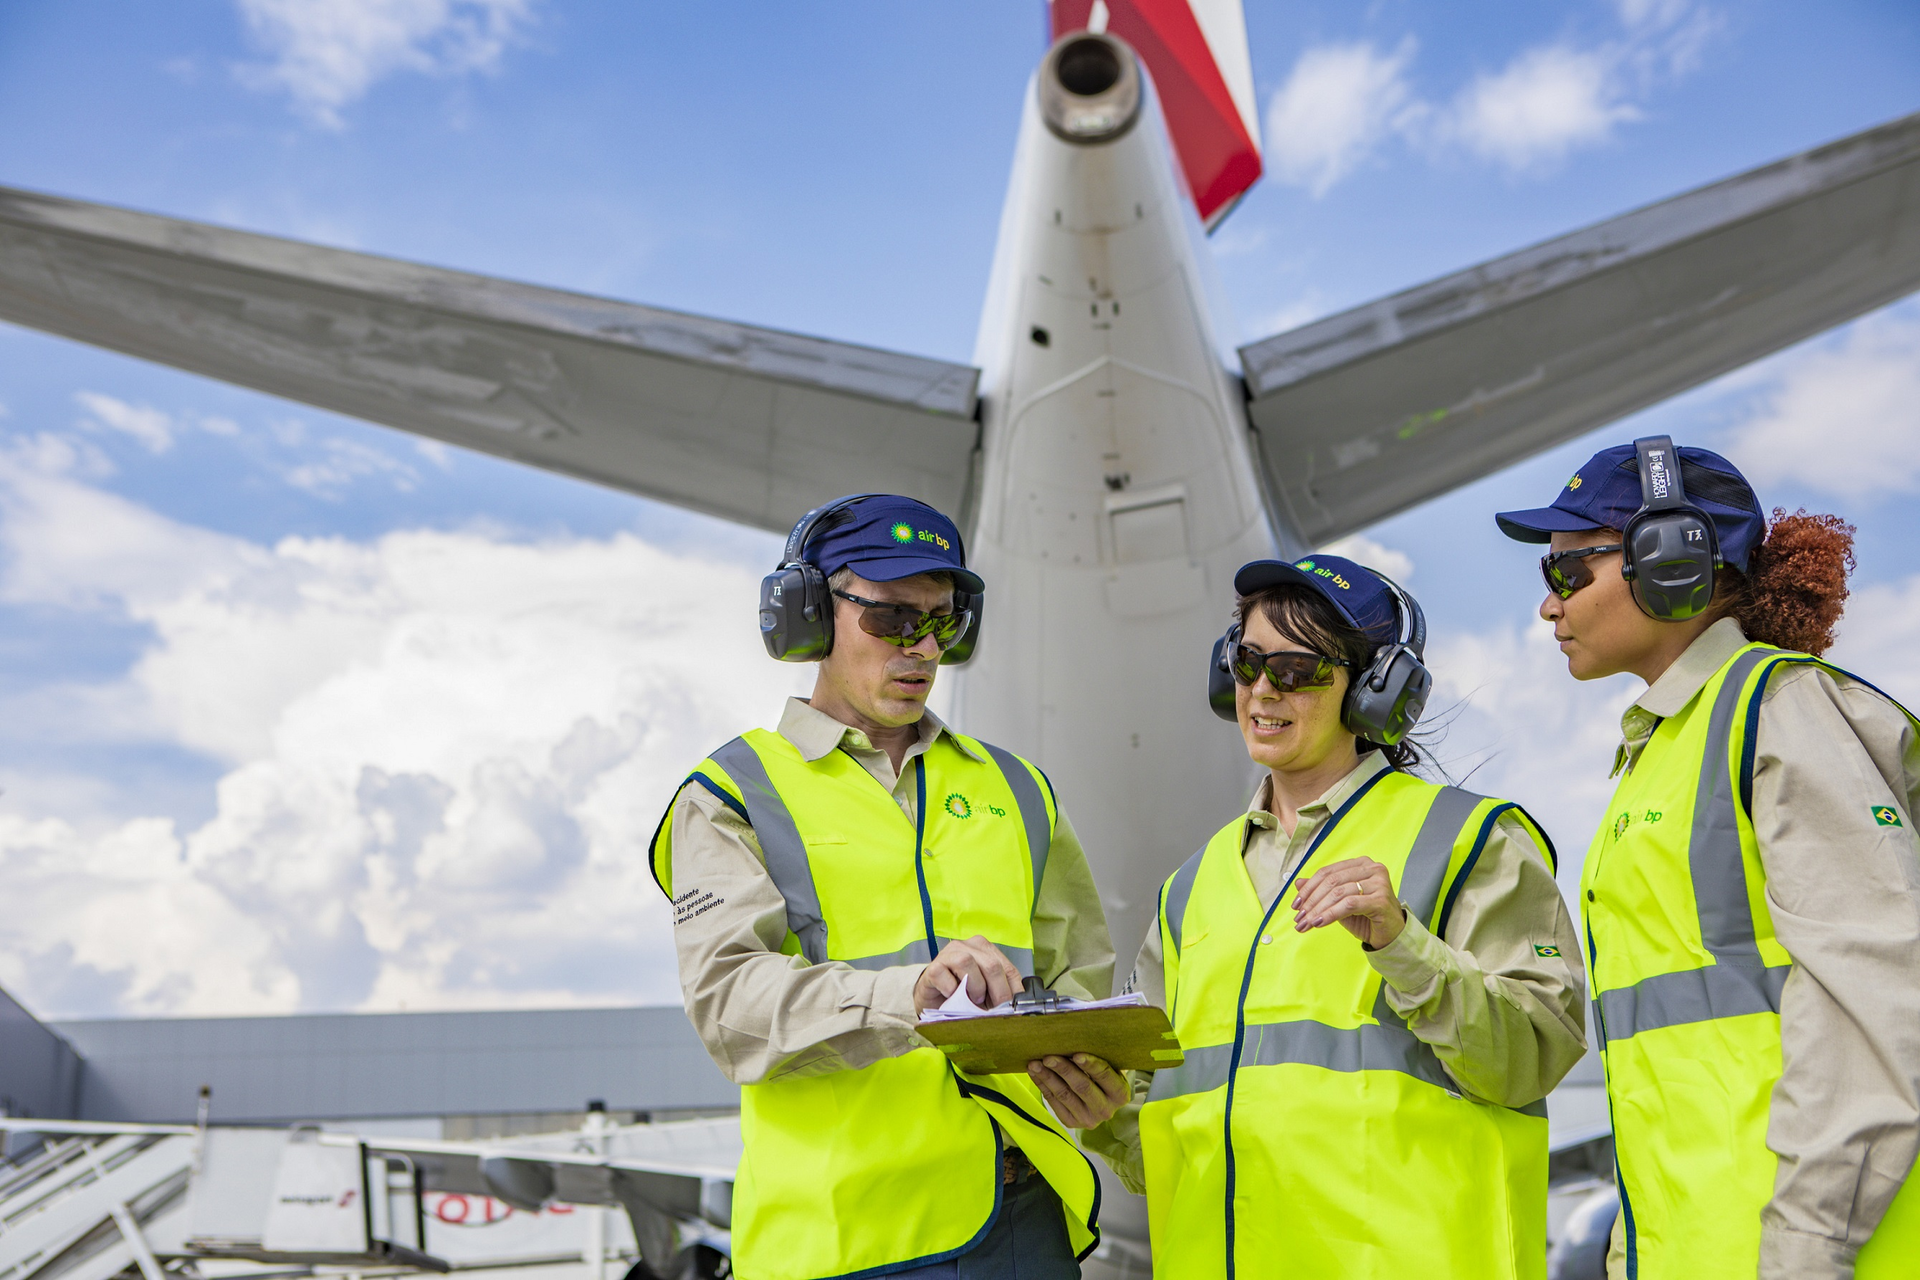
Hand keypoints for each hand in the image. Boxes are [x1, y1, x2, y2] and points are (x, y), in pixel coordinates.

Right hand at [913, 935, 1022, 1016]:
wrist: (933, 999)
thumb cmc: (962, 994)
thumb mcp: (986, 993)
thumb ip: (1000, 992)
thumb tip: (1018, 1004)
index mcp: (985, 949)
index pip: (1007, 968)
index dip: (1012, 990)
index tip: (1012, 1008)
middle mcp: (967, 946)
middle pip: (991, 965)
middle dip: (997, 992)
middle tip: (994, 1009)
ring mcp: (948, 954)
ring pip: (967, 963)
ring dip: (974, 987)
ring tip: (972, 1000)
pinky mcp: (932, 967)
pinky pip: (943, 974)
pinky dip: (951, 989)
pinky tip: (952, 996)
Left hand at [1029, 1054, 1128, 1128]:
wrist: (1102, 1102)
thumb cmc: (1104, 1078)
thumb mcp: (1110, 1068)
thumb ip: (1099, 1058)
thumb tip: (1075, 1040)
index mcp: (1120, 1094)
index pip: (1104, 1075)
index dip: (1091, 1064)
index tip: (1076, 1054)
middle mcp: (1106, 1110)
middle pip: (1082, 1086)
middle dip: (1063, 1070)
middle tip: (1048, 1057)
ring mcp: (1088, 1119)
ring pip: (1064, 1095)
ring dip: (1047, 1077)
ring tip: (1035, 1064)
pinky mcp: (1072, 1122)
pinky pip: (1054, 1102)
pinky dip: (1043, 1086)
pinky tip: (1035, 1074)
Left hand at [1291, 856, 1405, 949]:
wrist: (1391, 935)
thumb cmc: (1366, 916)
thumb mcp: (1339, 902)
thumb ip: (1321, 891)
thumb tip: (1297, 883)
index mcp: (1361, 864)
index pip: (1328, 872)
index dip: (1308, 888)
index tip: (1295, 904)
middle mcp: (1372, 868)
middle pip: (1331, 882)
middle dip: (1311, 901)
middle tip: (1298, 917)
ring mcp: (1378, 883)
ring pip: (1338, 893)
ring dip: (1318, 910)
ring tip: (1306, 923)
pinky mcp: (1380, 899)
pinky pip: (1348, 904)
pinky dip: (1331, 914)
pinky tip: (1320, 923)